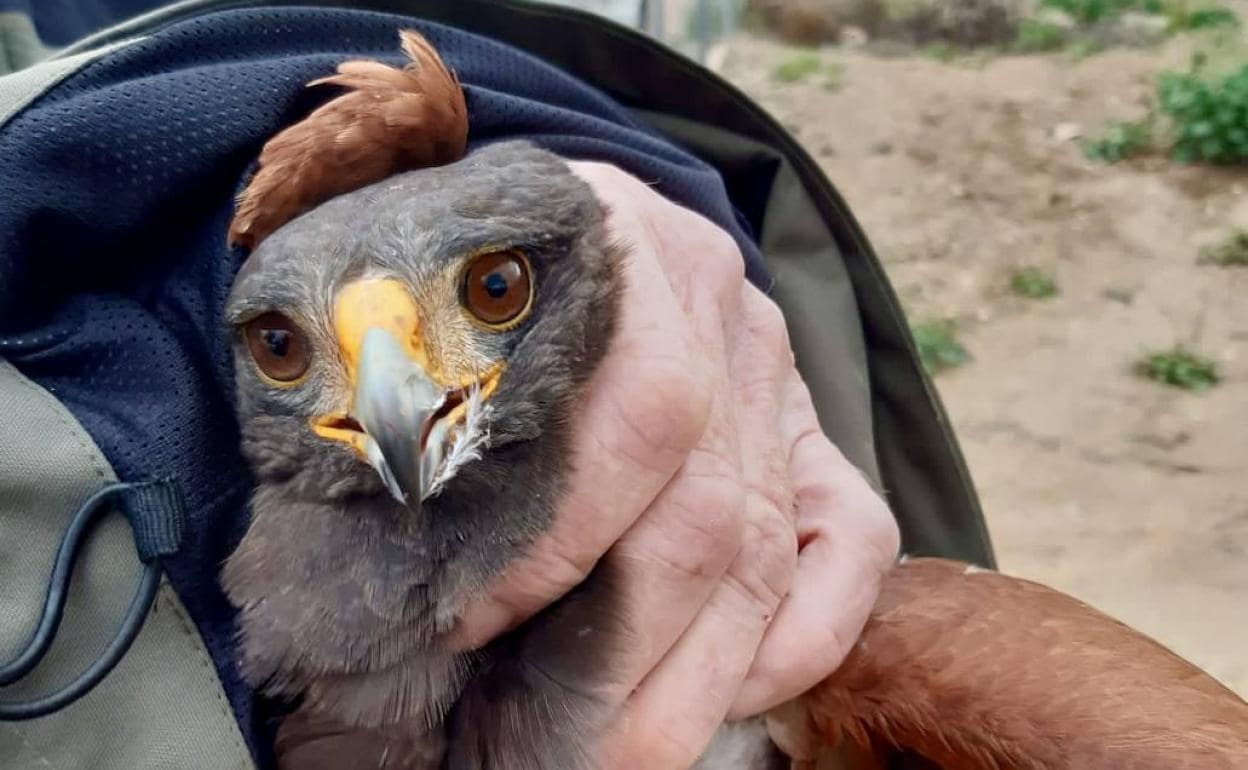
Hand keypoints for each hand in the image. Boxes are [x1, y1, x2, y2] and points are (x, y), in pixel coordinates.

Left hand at [452, 160, 899, 768]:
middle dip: (627, 651)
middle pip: (711, 505)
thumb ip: (396, 380)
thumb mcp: (404, 291)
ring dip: (696, 675)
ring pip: (769, 543)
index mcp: (614, 237)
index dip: (558, 539)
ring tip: (620, 752)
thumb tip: (374, 534)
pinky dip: (800, 635)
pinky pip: (853, 538)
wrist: (525, 227)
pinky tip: (729, 692)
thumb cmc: (440, 275)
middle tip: (547, 743)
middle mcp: (710, 295)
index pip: (642, 411)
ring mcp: (768, 361)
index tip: (465, 623)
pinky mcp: (804, 424)